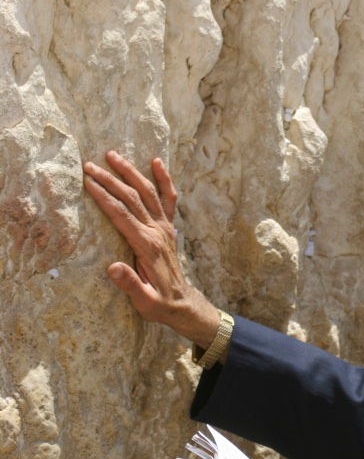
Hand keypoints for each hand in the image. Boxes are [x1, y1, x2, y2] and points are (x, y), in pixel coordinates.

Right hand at [83, 151, 218, 348]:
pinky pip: (170, 199)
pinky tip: (157, 162)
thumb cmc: (159, 303)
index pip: (122, 215)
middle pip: (132, 198)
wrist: (182, 303)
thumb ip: (130, 285)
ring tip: (113, 155)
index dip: (104, 196)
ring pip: (149, 193)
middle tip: (89, 165)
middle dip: (110, 179)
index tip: (86, 181)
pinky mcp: (169, 228)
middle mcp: (158, 231)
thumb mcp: (144, 302)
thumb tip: (113, 268)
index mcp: (147, 245)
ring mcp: (165, 227)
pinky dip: (165, 179)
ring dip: (131, 172)